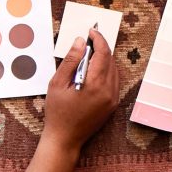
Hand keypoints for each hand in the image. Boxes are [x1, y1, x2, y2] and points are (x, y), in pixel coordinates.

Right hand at [40, 28, 125, 148]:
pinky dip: (106, 71)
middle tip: (88, 41)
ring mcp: (113, 99)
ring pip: (114, 70)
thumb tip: (79, 42)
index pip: (103, 53)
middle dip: (101, 47)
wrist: (65, 139)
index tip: (91, 31)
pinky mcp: (112, 105)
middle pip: (110, 60)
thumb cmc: (57, 112)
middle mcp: (109, 91)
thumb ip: (70, 60)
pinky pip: (114, 81)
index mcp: (95, 84)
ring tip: (90, 54)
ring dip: (104, 59)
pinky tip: (94, 70)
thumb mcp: (57, 83)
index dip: (98, 39)